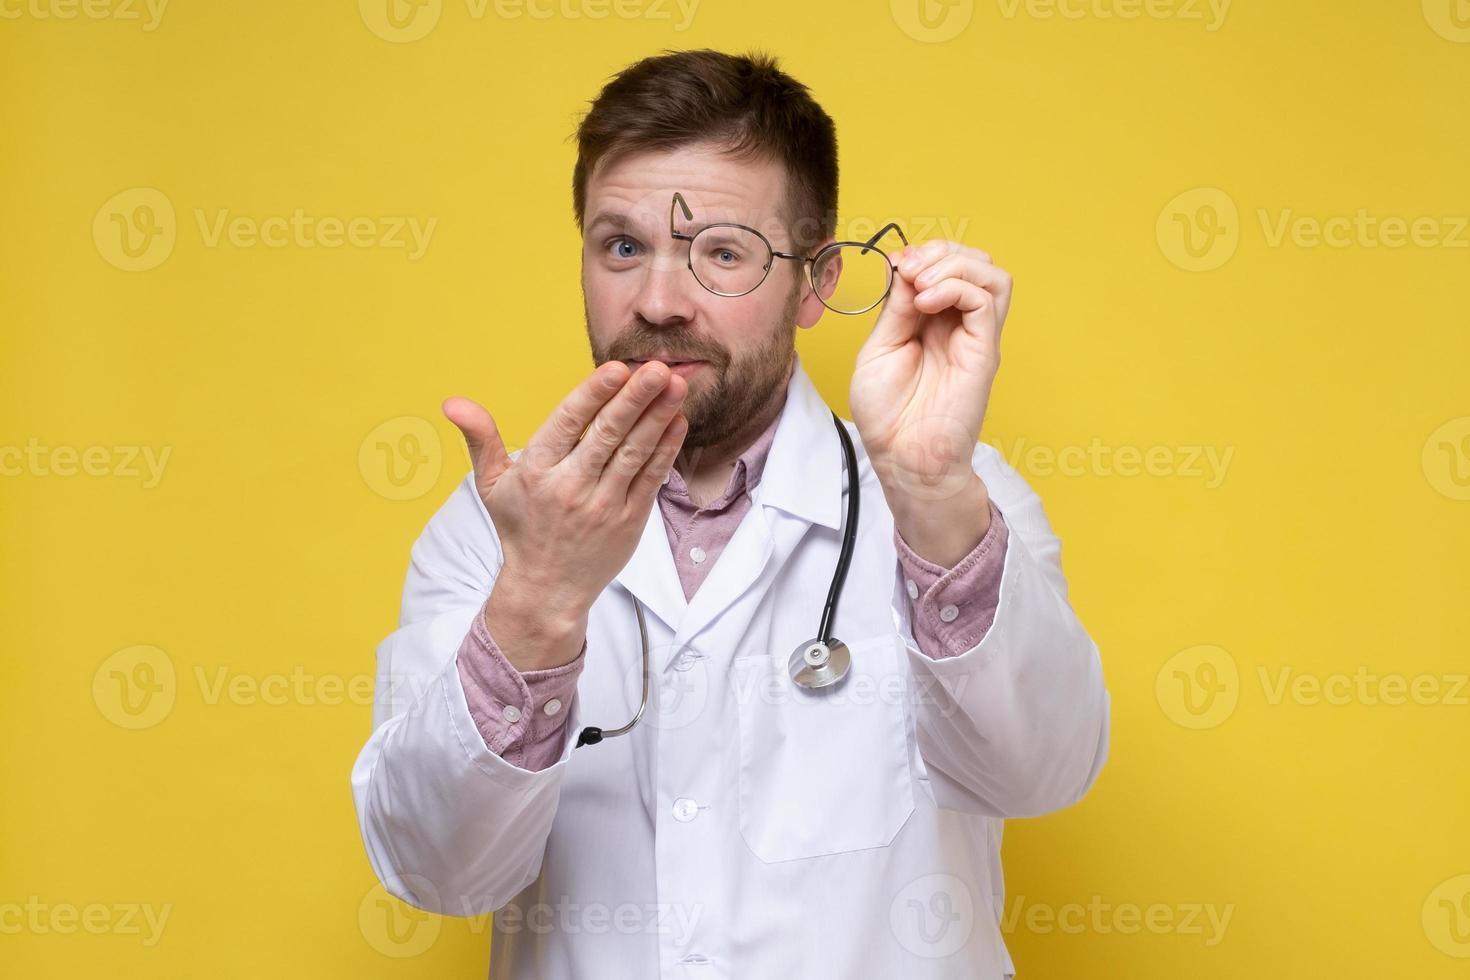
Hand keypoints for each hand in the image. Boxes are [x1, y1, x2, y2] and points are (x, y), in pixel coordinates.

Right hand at [443, 361, 688, 646]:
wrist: (547, 589)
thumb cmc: (521, 528)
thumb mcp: (491, 485)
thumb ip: (480, 438)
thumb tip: (452, 402)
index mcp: (537, 472)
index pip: (568, 424)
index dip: (594, 394)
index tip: (618, 368)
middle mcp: (571, 487)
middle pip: (608, 435)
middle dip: (636, 399)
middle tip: (660, 368)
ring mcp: (604, 505)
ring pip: (635, 453)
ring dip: (658, 417)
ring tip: (678, 384)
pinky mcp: (630, 521)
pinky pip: (651, 479)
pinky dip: (666, 449)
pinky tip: (677, 420)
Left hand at [849, 240, 1011, 501]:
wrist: (903, 458)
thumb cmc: (888, 414)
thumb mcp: (879, 348)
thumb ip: (897, 308)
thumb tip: (909, 267)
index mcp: (931, 321)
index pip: (944, 266)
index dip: (922, 254)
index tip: (895, 265)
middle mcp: (958, 324)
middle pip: (974, 262)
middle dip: (940, 251)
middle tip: (909, 269)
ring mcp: (975, 337)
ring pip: (991, 275)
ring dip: (954, 264)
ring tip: (922, 284)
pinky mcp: (984, 351)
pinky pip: (987, 301)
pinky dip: (957, 286)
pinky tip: (927, 302)